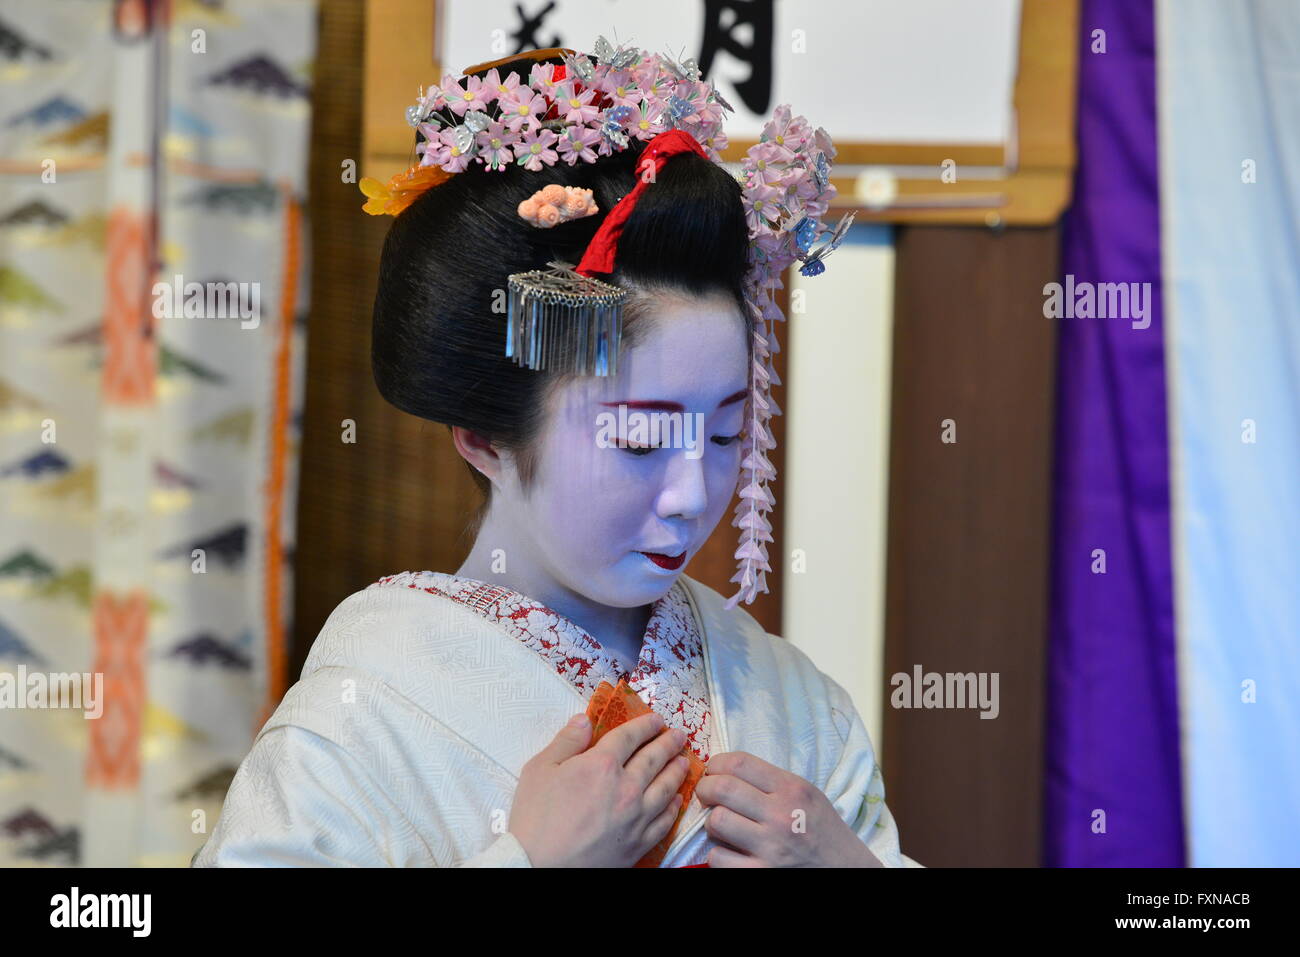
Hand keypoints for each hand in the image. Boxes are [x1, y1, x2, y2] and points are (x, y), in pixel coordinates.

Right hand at [509, 711, 690, 866]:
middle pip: (654, 759)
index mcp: (601, 764)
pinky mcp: (638, 842)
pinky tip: (677, 799)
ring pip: (666, 787)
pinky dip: (673, 807)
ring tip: (684, 761)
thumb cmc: (535, 819)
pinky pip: (664, 820)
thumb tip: (584, 720)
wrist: (540, 866)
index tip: (656, 720)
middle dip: (668, 743)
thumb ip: (566, 741)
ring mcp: (635, 816)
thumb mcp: (540, 769)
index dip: (645, 725)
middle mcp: (625, 787)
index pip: (630, 737)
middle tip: (679, 735)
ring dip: (677, 771)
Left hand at [695, 751, 881, 866]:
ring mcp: (771, 848)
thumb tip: (724, 771)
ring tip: (722, 826)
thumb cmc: (823, 831)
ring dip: (711, 823)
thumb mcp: (807, 794)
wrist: (848, 870)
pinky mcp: (762, 874)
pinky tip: (730, 852)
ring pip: (715, 822)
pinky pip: (718, 858)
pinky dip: (718, 855)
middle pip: (721, 788)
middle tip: (707, 795)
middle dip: (705, 789)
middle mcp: (781, 815)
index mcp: (792, 789)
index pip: (740, 762)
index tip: (713, 771)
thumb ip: (771, 782)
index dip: (716, 764)